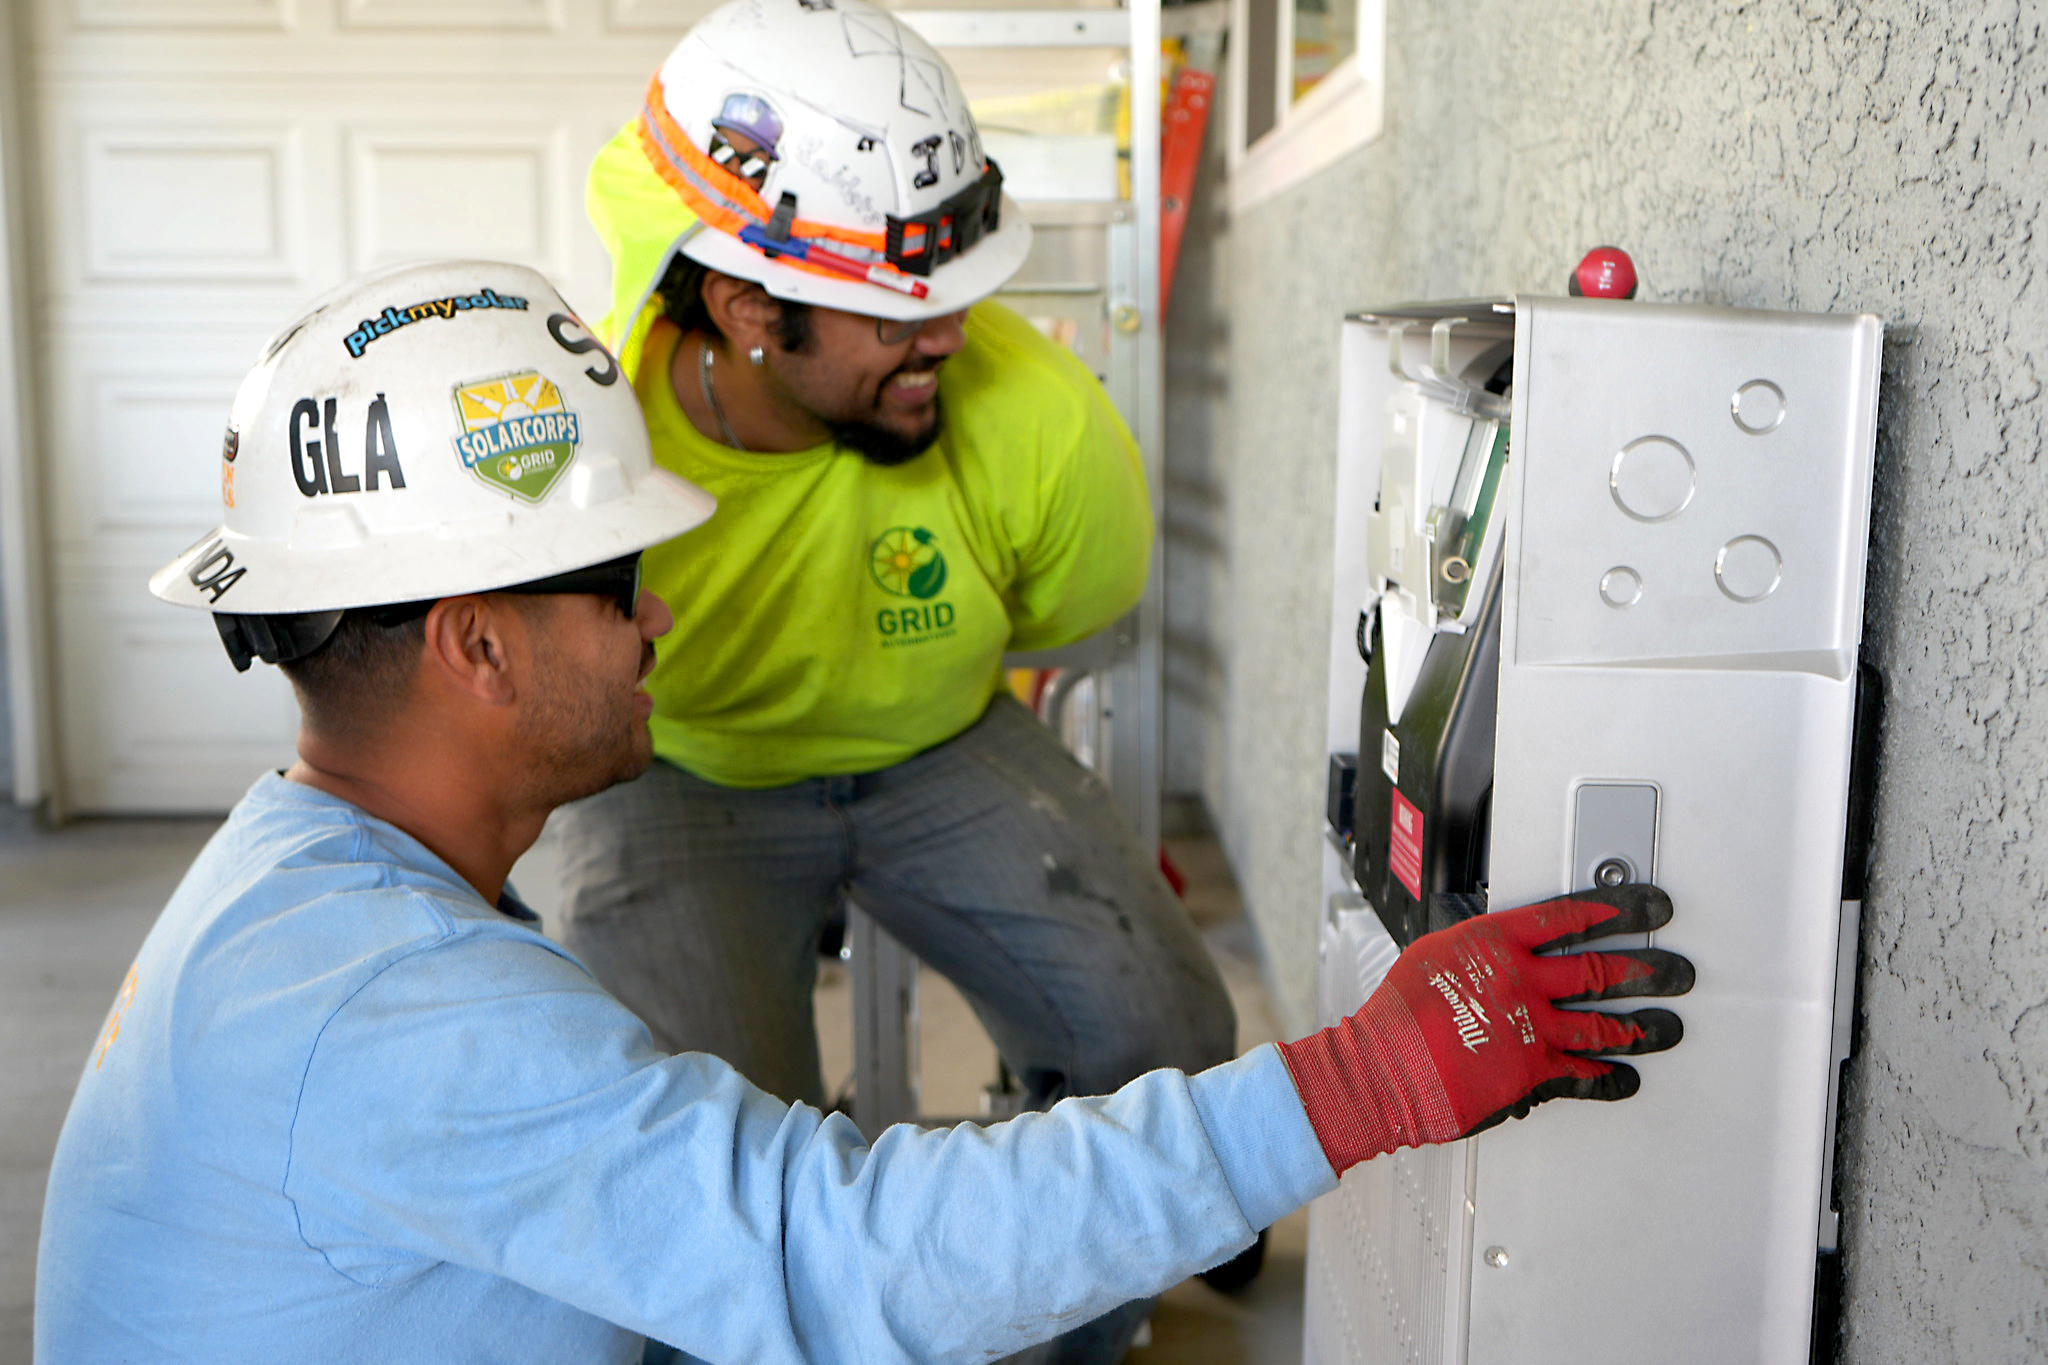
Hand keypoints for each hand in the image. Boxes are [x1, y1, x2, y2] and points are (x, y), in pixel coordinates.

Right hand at [1277, 885, 1692, 1173]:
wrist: (1383, 1068)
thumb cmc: (1399, 1014)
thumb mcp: (1434, 956)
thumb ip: (1477, 952)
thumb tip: (1499, 951)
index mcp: (1495, 943)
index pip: (1569, 916)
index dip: (1617, 909)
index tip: (1647, 908)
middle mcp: (1521, 982)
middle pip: (1601, 969)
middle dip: (1647, 969)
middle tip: (1676, 970)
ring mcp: (1532, 1029)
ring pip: (1604, 1024)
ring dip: (1642, 1026)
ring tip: (1667, 1025)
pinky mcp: (1532, 1073)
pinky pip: (1584, 1074)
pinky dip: (1609, 1077)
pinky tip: (1626, 1076)